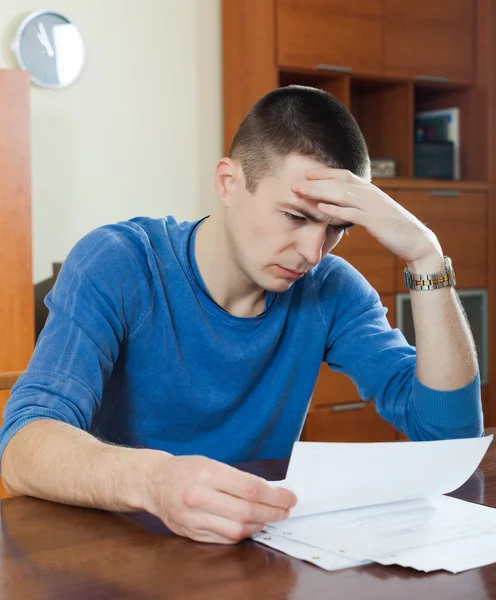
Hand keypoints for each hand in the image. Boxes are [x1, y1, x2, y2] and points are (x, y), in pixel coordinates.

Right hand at [142, 454, 296, 543]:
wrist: (153, 482)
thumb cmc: (186, 469)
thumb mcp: (211, 463)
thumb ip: (238, 479)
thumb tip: (271, 493)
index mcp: (206, 473)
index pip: (250, 488)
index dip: (275, 496)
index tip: (289, 498)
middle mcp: (198, 496)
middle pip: (246, 511)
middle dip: (272, 512)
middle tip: (285, 511)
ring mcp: (193, 518)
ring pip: (237, 529)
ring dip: (259, 525)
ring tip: (270, 518)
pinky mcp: (191, 533)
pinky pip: (224, 538)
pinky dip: (242, 534)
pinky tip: (250, 526)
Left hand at [291, 168, 443, 270]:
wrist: (416, 241)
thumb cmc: (394, 230)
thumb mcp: (374, 214)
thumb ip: (357, 208)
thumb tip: (340, 209)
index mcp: (370, 191)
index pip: (344, 176)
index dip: (325, 173)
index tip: (307, 173)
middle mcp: (370, 194)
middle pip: (338, 183)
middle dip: (315, 181)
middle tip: (295, 182)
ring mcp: (373, 206)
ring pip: (341, 194)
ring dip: (319, 191)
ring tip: (300, 191)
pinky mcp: (375, 220)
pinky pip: (351, 213)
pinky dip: (335, 209)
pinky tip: (321, 207)